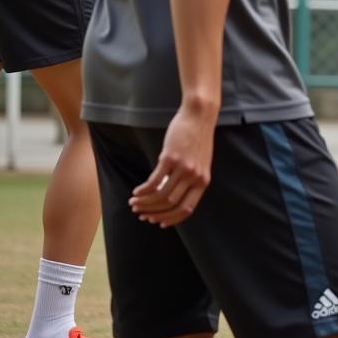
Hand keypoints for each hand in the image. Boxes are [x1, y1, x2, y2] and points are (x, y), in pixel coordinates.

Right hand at [129, 103, 215, 227]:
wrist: (199, 115)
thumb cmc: (197, 138)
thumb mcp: (199, 162)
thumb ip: (189, 179)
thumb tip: (168, 196)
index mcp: (203, 181)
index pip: (186, 209)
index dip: (170, 219)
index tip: (157, 222)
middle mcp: (195, 177)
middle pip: (170, 205)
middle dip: (153, 212)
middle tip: (140, 213)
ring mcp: (183, 168)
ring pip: (160, 195)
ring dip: (145, 202)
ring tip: (134, 201)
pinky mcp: (171, 158)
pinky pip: (154, 182)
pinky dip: (143, 190)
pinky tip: (137, 191)